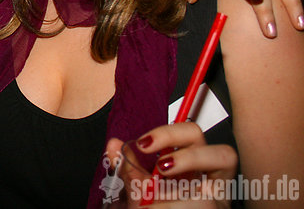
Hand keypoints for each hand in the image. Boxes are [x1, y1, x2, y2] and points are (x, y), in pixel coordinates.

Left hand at [105, 123, 236, 207]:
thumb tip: (114, 145)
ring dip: (175, 194)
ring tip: (155, 200)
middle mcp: (210, 179)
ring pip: (208, 187)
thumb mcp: (139, 186)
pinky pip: (200, 204)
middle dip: (187, 157)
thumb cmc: (155, 208)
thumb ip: (128, 166)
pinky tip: (162, 208)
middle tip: (160, 166)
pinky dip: (171, 207)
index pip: (191, 134)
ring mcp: (218, 197)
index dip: (169, 133)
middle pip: (221, 150)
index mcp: (192, 166)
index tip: (143, 143)